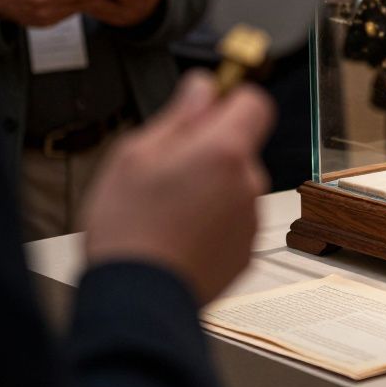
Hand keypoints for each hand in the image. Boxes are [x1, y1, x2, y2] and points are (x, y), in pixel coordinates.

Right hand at [82, 71, 274, 305]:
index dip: (230, 99)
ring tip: (164, 209)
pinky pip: (232, 219)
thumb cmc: (130, 229)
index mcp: (225, 151)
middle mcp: (249, 182)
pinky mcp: (246, 249)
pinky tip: (176, 234)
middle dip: (209, 150)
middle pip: (240, 147)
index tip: (206, 108)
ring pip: (234, 185)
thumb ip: (178, 116)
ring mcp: (251, 218)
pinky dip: (211, 221)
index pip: (255, 103)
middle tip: (164, 169)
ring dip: (209, 187)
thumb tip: (202, 87)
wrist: (139, 299)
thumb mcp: (135, 155)